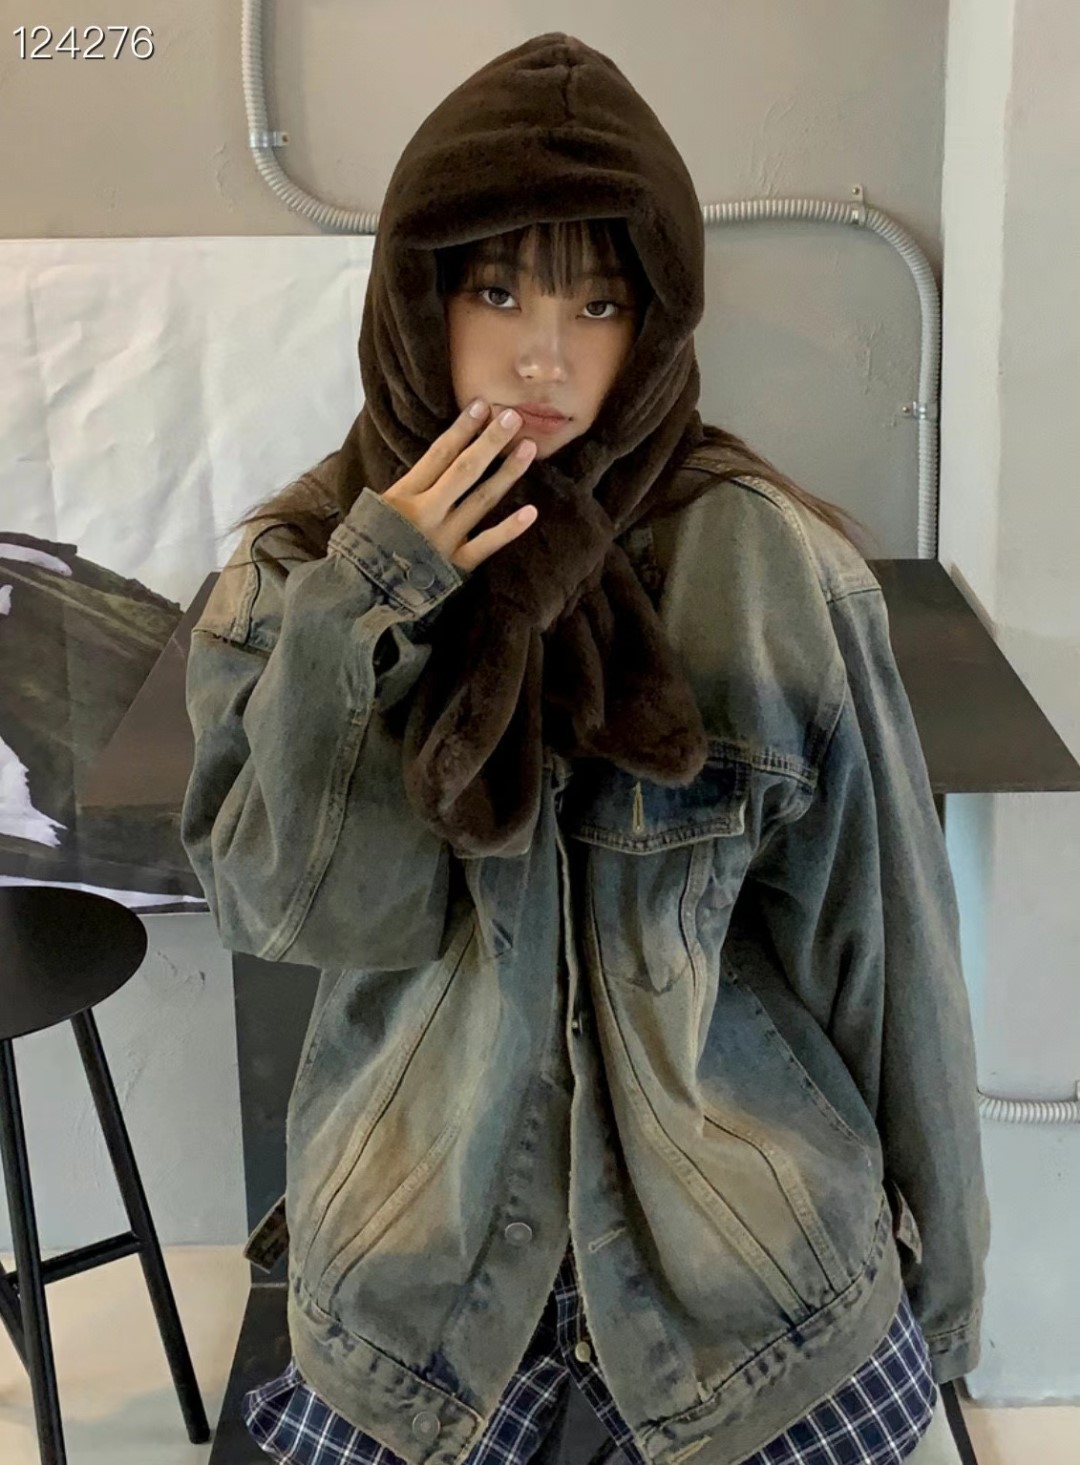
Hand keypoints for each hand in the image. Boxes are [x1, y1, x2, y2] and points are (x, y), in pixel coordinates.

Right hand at [383, 402, 537, 572]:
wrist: (362, 594)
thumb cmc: (367, 548)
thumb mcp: (373, 511)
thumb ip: (403, 490)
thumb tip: (431, 465)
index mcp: (403, 495)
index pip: (439, 454)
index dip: (462, 429)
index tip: (481, 406)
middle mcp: (426, 512)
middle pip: (464, 470)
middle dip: (490, 441)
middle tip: (512, 416)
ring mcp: (444, 538)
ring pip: (481, 500)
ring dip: (507, 473)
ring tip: (527, 448)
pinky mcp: (456, 565)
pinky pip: (487, 544)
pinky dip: (509, 529)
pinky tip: (531, 511)